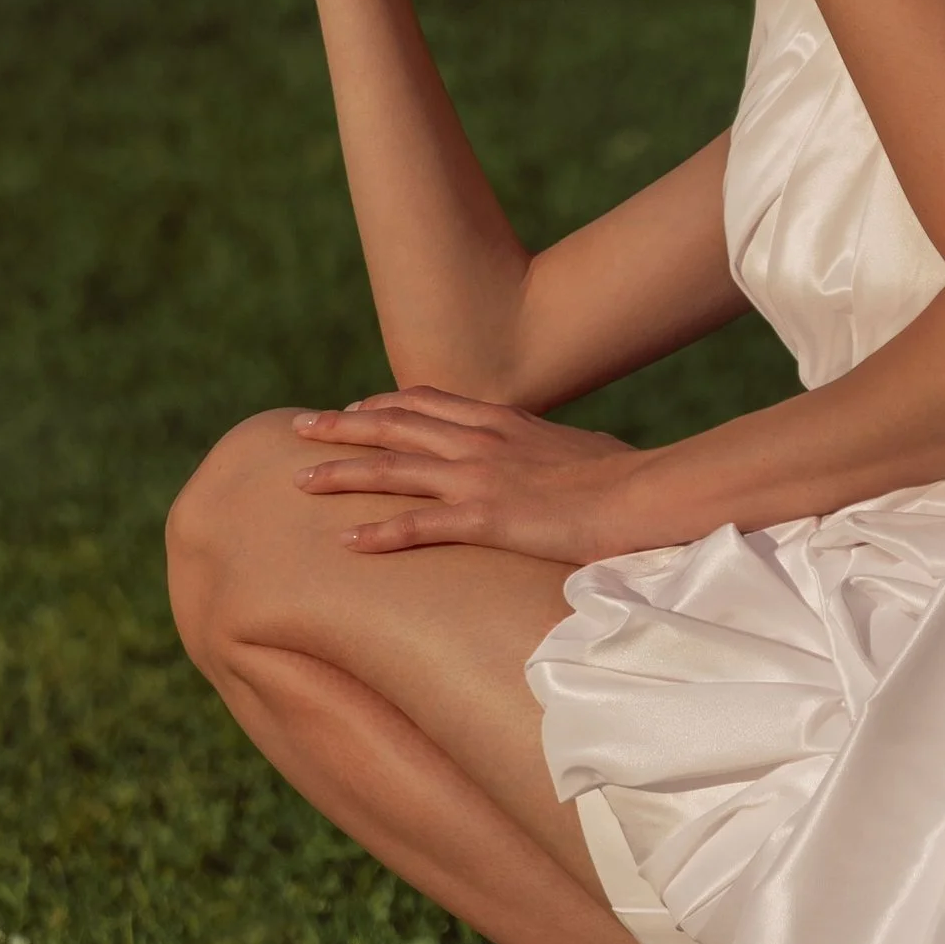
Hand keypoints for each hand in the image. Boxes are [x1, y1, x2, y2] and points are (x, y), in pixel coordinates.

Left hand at [292, 390, 637, 563]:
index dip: (386, 404)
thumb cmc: (628, 477)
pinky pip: (418, 525)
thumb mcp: (583, 451)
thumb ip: (557, 451)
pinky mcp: (486, 517)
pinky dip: (377, 532)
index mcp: (503, 420)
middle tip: (299, 428)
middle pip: (395, 424)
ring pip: (392, 468)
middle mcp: (481, 440)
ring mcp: (480, 477)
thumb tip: (566, 459)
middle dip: (342, 426)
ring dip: (341, 473)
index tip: (355, 407)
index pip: (429, 402)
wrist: (646, 493)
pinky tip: (345, 541)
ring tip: (298, 481)